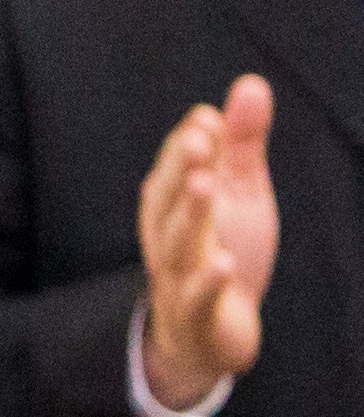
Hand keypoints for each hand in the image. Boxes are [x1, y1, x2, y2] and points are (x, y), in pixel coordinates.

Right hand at [139, 73, 276, 411]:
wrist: (211, 334)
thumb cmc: (222, 251)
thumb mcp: (238, 192)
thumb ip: (241, 142)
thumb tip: (250, 83)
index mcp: (170, 203)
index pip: (175, 166)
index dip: (190, 144)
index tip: (209, 121)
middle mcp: (166, 235)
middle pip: (167, 200)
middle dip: (181, 171)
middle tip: (201, 142)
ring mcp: (177, 276)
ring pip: (177, 244)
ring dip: (190, 216)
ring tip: (206, 187)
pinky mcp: (196, 316)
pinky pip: (196, 298)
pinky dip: (207, 282)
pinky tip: (222, 263)